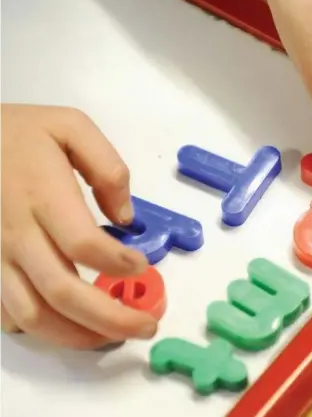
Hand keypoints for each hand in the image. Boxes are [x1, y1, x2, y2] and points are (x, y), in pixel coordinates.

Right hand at [1, 104, 156, 348]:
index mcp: (42, 195)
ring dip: (77, 335)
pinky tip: (67, 327)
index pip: (83, 244)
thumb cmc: (19, 132)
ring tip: (114, 336)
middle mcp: (17, 233)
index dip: (118, 263)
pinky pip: (8, 311)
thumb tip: (125, 217)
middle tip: (147, 326)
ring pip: (33, 313)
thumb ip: (107, 167)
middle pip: (62, 291)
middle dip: (110, 317)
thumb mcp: (70, 126)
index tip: (143, 266)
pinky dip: (40, 329)